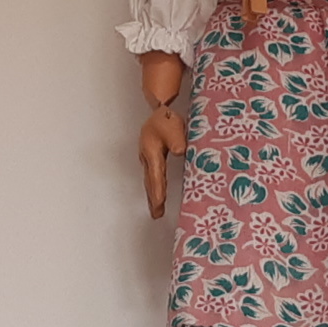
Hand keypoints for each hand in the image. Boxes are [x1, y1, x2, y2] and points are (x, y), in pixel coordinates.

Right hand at [139, 104, 186, 218]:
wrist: (159, 111)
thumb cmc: (166, 119)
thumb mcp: (173, 125)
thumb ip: (177, 139)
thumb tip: (180, 152)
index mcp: (151, 150)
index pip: (156, 173)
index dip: (158, 188)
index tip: (159, 202)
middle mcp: (147, 157)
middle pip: (150, 181)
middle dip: (153, 198)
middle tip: (156, 214)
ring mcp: (147, 159)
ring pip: (150, 180)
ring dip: (152, 196)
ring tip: (155, 211)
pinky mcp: (151, 159)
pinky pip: (152, 177)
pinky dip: (154, 188)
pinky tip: (157, 196)